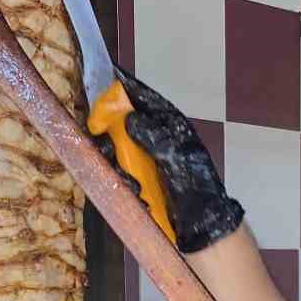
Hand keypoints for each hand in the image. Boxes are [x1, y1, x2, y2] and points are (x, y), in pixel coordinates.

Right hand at [94, 68, 244, 252]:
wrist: (203, 226)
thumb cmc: (197, 189)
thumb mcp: (178, 158)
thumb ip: (154, 137)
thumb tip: (130, 117)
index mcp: (170, 127)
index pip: (144, 99)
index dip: (125, 87)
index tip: (105, 75)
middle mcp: (155, 139)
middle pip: (123, 122)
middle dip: (110, 128)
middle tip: (98, 132)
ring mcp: (146, 160)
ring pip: (117, 148)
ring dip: (118, 162)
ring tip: (134, 181)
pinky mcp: (139, 179)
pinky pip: (121, 172)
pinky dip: (125, 182)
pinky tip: (138, 193)